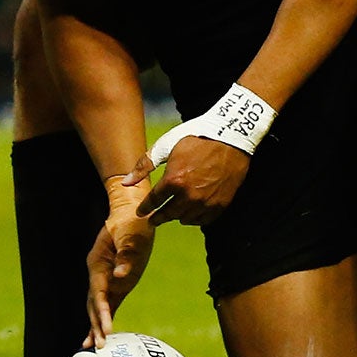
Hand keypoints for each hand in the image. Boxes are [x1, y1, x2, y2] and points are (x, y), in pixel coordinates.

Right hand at [86, 193, 154, 346]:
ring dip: (97, 326)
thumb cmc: (132, 222)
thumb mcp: (131, 235)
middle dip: (96, 325)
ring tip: (95, 347)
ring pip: (97, 307)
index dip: (102, 311)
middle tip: (100, 345)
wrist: (131, 213)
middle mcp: (99, 274)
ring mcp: (106, 279)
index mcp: (98, 263)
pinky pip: (109, 304)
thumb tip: (120, 275)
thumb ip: (126, 255)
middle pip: (94, 304)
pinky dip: (105, 319)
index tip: (107, 328)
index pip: (98, 293)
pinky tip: (104, 335)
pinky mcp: (116, 283)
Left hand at [130, 136, 249, 226]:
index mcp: (173, 180)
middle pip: (168, 214)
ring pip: (185, 219)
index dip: (145, 208)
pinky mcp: (220, 204)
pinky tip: (191, 213)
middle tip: (153, 219)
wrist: (231, 137)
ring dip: (176, 217)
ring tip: (173, 213)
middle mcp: (189, 195)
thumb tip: (125, 182)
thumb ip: (144, 165)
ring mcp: (205, 202)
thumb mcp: (167, 145)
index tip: (141, 212)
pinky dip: (194, 218)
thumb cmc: (196, 137)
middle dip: (158, 217)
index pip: (153, 202)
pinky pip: (202, 220)